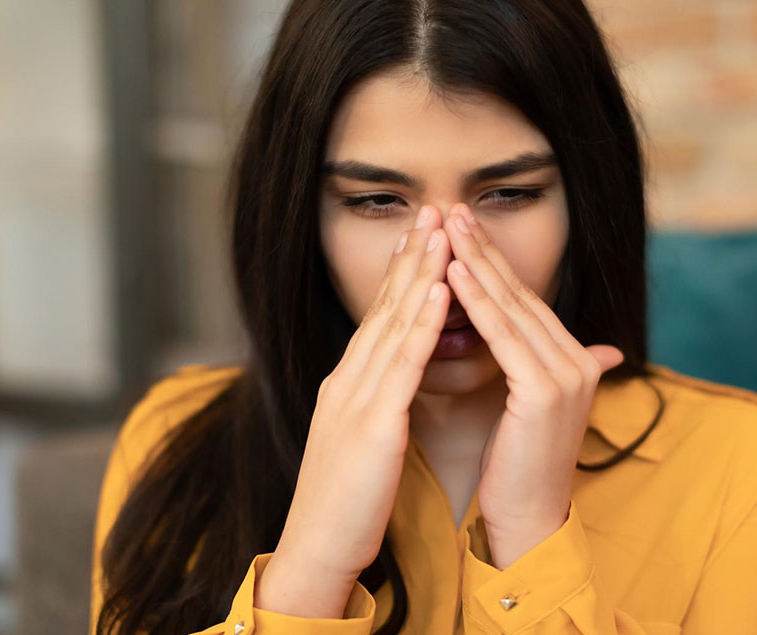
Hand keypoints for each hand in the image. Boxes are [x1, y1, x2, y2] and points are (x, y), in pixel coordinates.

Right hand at [258, 205, 450, 615]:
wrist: (316, 547)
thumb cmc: (344, 501)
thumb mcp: (361, 441)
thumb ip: (379, 405)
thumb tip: (397, 386)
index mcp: (348, 385)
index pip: (379, 318)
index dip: (402, 273)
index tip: (423, 235)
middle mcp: (348, 381)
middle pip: (385, 307)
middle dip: (411, 256)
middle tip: (432, 209)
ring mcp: (357, 400)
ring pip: (393, 325)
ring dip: (419, 274)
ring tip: (441, 231)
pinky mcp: (372, 427)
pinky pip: (402, 368)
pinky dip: (420, 326)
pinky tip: (438, 293)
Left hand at [442, 203, 624, 568]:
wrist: (527, 521)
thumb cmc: (517, 468)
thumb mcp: (534, 407)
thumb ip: (546, 366)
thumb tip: (599, 349)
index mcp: (572, 360)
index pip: (525, 299)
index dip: (492, 262)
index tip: (461, 228)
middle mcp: (576, 360)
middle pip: (520, 293)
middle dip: (483, 249)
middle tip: (452, 208)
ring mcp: (565, 374)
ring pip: (511, 307)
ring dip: (476, 263)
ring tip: (448, 227)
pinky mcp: (544, 391)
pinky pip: (503, 336)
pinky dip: (477, 302)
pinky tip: (453, 273)